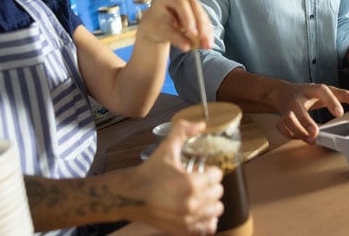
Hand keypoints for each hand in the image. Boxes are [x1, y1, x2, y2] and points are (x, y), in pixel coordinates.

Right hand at [128, 120, 223, 234]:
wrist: (130, 196)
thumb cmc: (148, 173)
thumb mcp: (166, 149)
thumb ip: (183, 131)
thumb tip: (201, 124)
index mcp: (191, 183)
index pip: (217, 176)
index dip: (210, 171)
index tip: (203, 171)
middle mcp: (192, 203)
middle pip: (218, 192)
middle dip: (211, 185)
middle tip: (201, 182)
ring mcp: (189, 219)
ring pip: (216, 210)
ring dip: (211, 202)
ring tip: (201, 196)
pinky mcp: (183, 230)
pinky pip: (207, 228)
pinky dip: (206, 220)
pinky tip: (199, 211)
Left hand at [137, 0, 213, 51]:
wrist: (155, 25)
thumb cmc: (154, 25)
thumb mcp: (162, 31)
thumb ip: (174, 37)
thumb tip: (186, 46)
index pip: (180, 3)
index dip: (188, 17)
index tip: (193, 33)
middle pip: (194, 6)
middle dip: (201, 25)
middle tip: (204, 41)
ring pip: (201, 12)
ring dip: (206, 29)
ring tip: (208, 44)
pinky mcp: (195, 6)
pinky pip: (203, 17)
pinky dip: (206, 29)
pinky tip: (209, 41)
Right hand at [271, 82, 348, 143]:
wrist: (281, 92)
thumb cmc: (308, 93)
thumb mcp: (326, 91)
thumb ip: (344, 95)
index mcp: (312, 90)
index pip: (322, 91)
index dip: (331, 101)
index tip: (340, 113)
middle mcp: (298, 98)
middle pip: (299, 108)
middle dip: (306, 121)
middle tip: (316, 133)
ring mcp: (287, 107)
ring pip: (287, 119)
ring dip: (297, 131)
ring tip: (310, 139)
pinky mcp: (280, 116)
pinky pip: (281, 127)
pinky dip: (289, 134)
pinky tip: (298, 137)